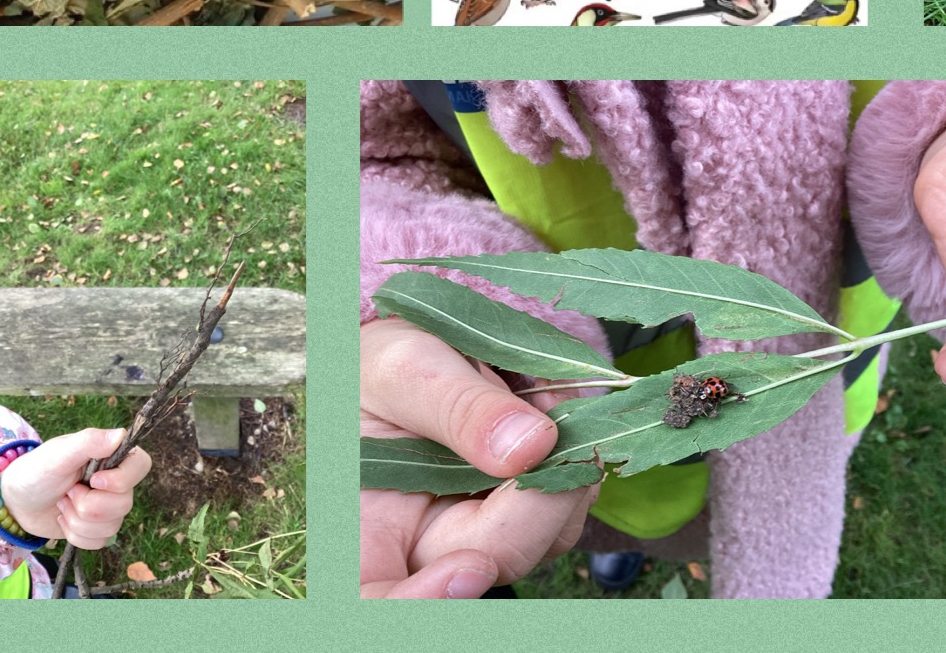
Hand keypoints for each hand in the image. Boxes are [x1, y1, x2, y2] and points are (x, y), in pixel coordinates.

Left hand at [0, 428, 151, 549]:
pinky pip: (100, 541)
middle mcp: (117, 481)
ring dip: (78, 520)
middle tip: (68, 493)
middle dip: (88, 506)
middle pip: (125, 503)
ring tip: (63, 504)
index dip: (121, 480)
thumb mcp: (59, 453)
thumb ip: (89, 441)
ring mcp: (108, 506)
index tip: (94, 481)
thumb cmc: (37, 471)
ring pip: (112, 526)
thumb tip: (121, 435)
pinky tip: (64, 520)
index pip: (141, 466)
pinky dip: (76, 535)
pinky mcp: (97, 528)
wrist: (17, 502)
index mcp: (114, 456)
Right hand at [361, 316, 596, 598]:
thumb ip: (460, 408)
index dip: (427, 603)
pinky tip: (555, 404)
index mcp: (371, 527)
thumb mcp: (408, 367)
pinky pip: (564, 506)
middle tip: (554, 418)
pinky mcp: (521, 508)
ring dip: (566, 470)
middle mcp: (428, 544)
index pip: (381, 600)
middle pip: (496, 560)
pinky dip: (574, 458)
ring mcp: (482, 529)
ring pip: (546, 538)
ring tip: (548, 396)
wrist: (419, 341)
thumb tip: (530, 449)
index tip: (473, 568)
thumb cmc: (389, 361)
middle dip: (542, 497)